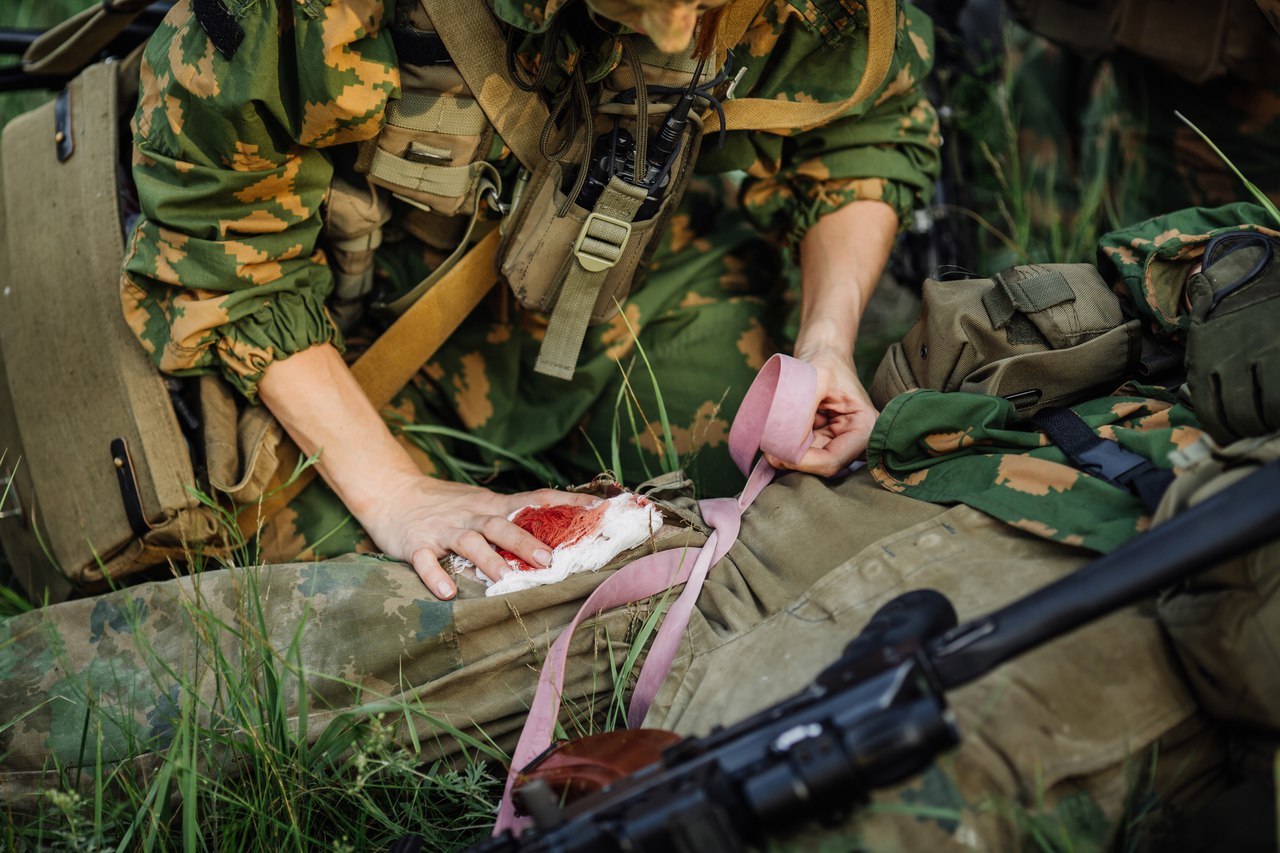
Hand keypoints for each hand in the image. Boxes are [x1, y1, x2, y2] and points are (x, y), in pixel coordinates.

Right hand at [361, 475, 598, 599]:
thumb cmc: (444, 504)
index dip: (566, 502)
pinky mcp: (416, 544)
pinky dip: (436, 576)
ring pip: (469, 542)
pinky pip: (426, 561)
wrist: (392, 491)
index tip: (598, 507)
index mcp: (491, 506)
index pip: (535, 499)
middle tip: (549, 559)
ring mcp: (443, 529)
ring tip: (504, 579)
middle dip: (526, 541)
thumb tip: (556, 531)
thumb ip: (511, 517)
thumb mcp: (480, 504)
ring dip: (488, 560)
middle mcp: (471, 515)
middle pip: (502, 525)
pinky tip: (448, 593)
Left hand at [766, 345, 878, 476]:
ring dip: (786, 455)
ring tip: (768, 439)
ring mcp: (838, 443)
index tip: (777, 452)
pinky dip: (786, 448)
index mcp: (864, 427)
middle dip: (793, 460)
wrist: (824, 353)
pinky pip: (803, 453)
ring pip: (809, 463)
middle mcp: (855, 441)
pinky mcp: (822, 441)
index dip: (804, 462)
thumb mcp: (817, 377)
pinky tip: (774, 437)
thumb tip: (786, 443)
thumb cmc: (826, 362)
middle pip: (821, 466)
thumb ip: (803, 410)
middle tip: (766, 448)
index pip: (833, 460)